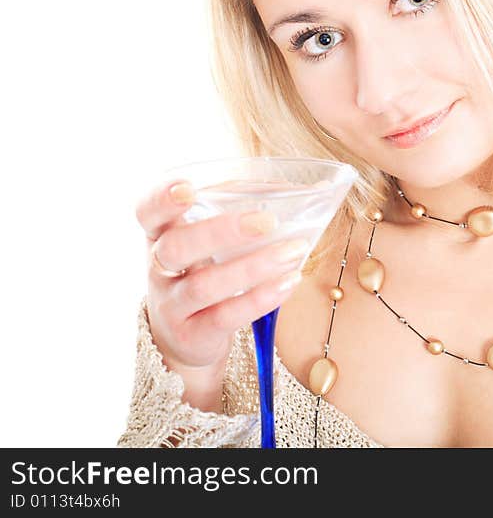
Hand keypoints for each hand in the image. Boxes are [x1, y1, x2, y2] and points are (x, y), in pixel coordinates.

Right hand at [135, 178, 306, 371]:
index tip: (187, 188)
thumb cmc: (206, 272)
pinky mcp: (193, 334)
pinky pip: (224, 316)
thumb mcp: (211, 244)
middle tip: (267, 221)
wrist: (184, 337)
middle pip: (177, 246)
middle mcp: (159, 268)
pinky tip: (289, 282)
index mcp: (161, 234)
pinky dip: (259, 298)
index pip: (148, 212)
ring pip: (204, 285)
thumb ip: (245, 214)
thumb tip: (312, 191)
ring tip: (293, 252)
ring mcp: (173, 304)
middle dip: (220, 231)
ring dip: (253, 267)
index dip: (162, 199)